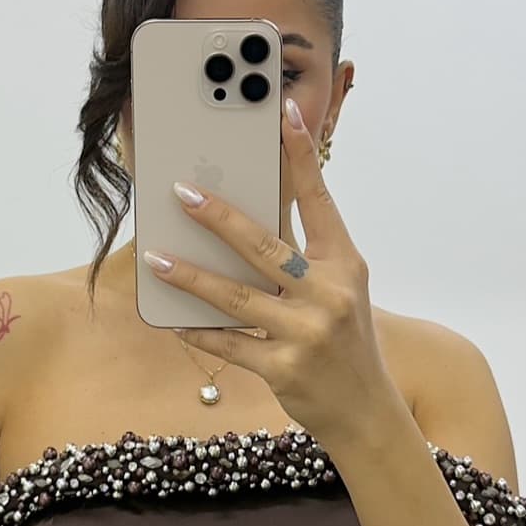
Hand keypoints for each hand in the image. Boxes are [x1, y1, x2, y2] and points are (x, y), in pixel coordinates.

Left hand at [142, 97, 395, 445]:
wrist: (367, 412)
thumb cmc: (346, 341)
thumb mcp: (340, 292)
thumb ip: (302, 258)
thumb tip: (241, 224)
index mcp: (345, 265)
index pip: (319, 200)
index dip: (300, 156)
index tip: (282, 113)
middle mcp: (328, 295)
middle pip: (265, 246)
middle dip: (220, 217)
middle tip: (182, 192)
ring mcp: (306, 334)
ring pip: (237, 296)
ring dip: (192, 276)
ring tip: (157, 258)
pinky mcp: (284, 370)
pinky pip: (230, 344)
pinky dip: (200, 331)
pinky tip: (173, 318)